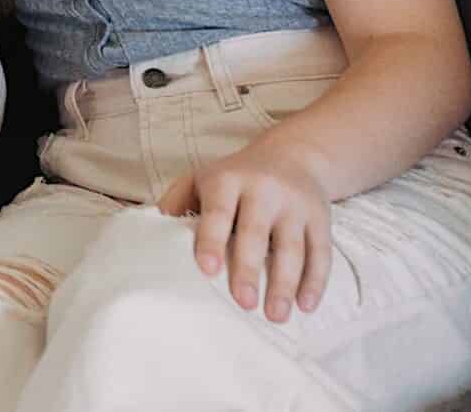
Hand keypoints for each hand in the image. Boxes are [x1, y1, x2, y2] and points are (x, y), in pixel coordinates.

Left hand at [157, 140, 332, 323]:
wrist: (292, 155)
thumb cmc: (235, 177)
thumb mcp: (201, 178)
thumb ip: (176, 203)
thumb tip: (149, 236)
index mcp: (227, 180)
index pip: (218, 212)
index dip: (211, 239)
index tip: (206, 270)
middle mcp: (263, 189)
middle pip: (256, 232)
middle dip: (249, 268)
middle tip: (243, 303)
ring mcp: (295, 204)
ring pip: (292, 247)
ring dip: (285, 283)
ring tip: (274, 315)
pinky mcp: (321, 218)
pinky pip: (321, 252)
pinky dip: (315, 281)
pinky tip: (305, 306)